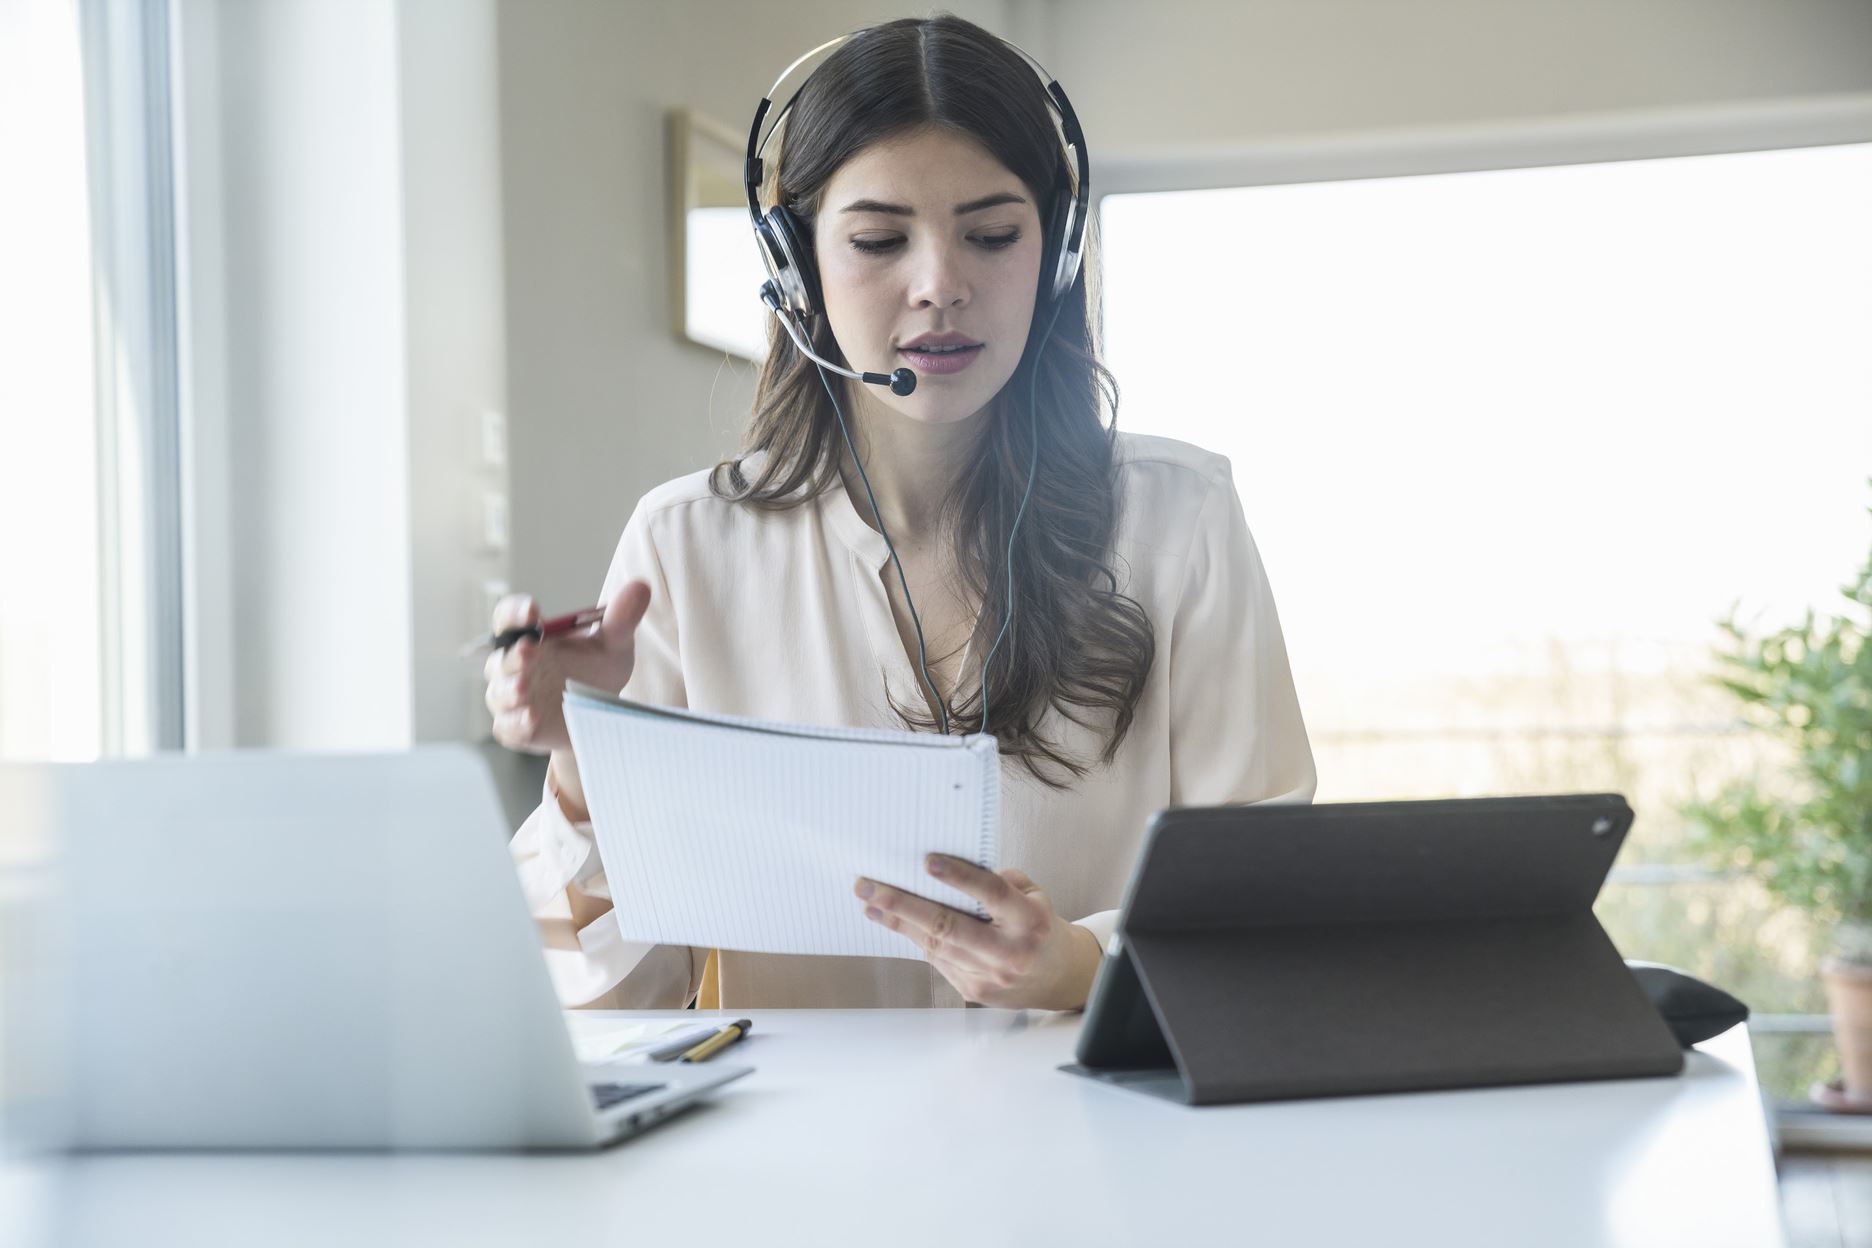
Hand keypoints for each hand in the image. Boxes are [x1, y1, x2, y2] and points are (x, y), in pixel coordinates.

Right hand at [484, 579, 652, 755]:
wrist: (601, 715)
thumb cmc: (598, 671)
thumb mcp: (614, 644)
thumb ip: (622, 618)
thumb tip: (641, 587)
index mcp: (533, 637)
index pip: (510, 618)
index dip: (515, 612)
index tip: (532, 610)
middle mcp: (516, 666)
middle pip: (501, 657)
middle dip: (513, 655)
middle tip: (529, 650)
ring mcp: (513, 698)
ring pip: (498, 693)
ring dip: (508, 690)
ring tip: (524, 687)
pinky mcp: (518, 728)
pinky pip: (507, 727)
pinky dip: (516, 724)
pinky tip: (531, 719)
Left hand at [854, 856, 1104, 1010]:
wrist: (1058, 978)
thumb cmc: (1041, 928)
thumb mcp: (1034, 896)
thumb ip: (1000, 882)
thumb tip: (953, 870)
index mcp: (1029, 921)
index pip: (991, 894)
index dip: (959, 877)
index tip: (927, 862)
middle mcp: (1009, 952)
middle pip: (948, 926)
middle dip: (903, 904)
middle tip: (869, 886)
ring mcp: (989, 976)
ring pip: (935, 945)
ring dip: (898, 922)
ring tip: (870, 902)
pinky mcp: (973, 991)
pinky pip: (938, 960)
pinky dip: (917, 939)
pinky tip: (896, 922)